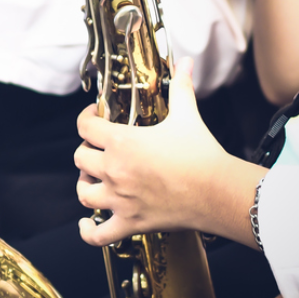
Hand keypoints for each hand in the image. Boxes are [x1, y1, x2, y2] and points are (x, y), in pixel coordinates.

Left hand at [74, 59, 265, 247]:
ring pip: (83, 193)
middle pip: (80, 158)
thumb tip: (186, 63)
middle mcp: (114, 170)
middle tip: (98, 149)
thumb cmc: (202, 154)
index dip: (86, 118)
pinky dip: (87, 231)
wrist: (218, 191)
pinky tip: (87, 223)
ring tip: (94, 179)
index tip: (94, 116)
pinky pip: (97, 234)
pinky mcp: (130, 223)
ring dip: (85, 184)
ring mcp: (119, 199)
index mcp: (122, 142)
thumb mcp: (187, 116)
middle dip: (87, 151)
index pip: (85, 126)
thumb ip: (181, 87)